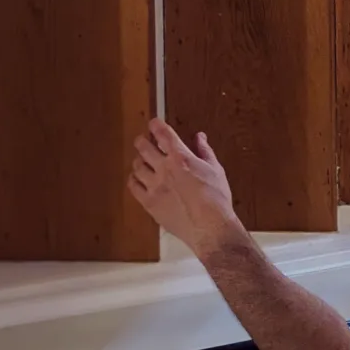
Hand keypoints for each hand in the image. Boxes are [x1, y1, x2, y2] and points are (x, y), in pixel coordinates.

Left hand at [128, 120, 240, 259]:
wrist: (209, 226)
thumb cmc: (216, 200)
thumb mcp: (215, 170)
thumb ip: (204, 151)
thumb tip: (200, 138)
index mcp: (181, 158)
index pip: (163, 134)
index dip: (156, 125)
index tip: (154, 123)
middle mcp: (164, 169)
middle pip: (144, 147)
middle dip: (142, 140)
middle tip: (143, 139)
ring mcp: (154, 186)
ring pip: (137, 166)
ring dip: (139, 160)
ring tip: (143, 160)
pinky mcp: (149, 203)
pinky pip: (133, 186)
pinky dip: (134, 179)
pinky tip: (138, 179)